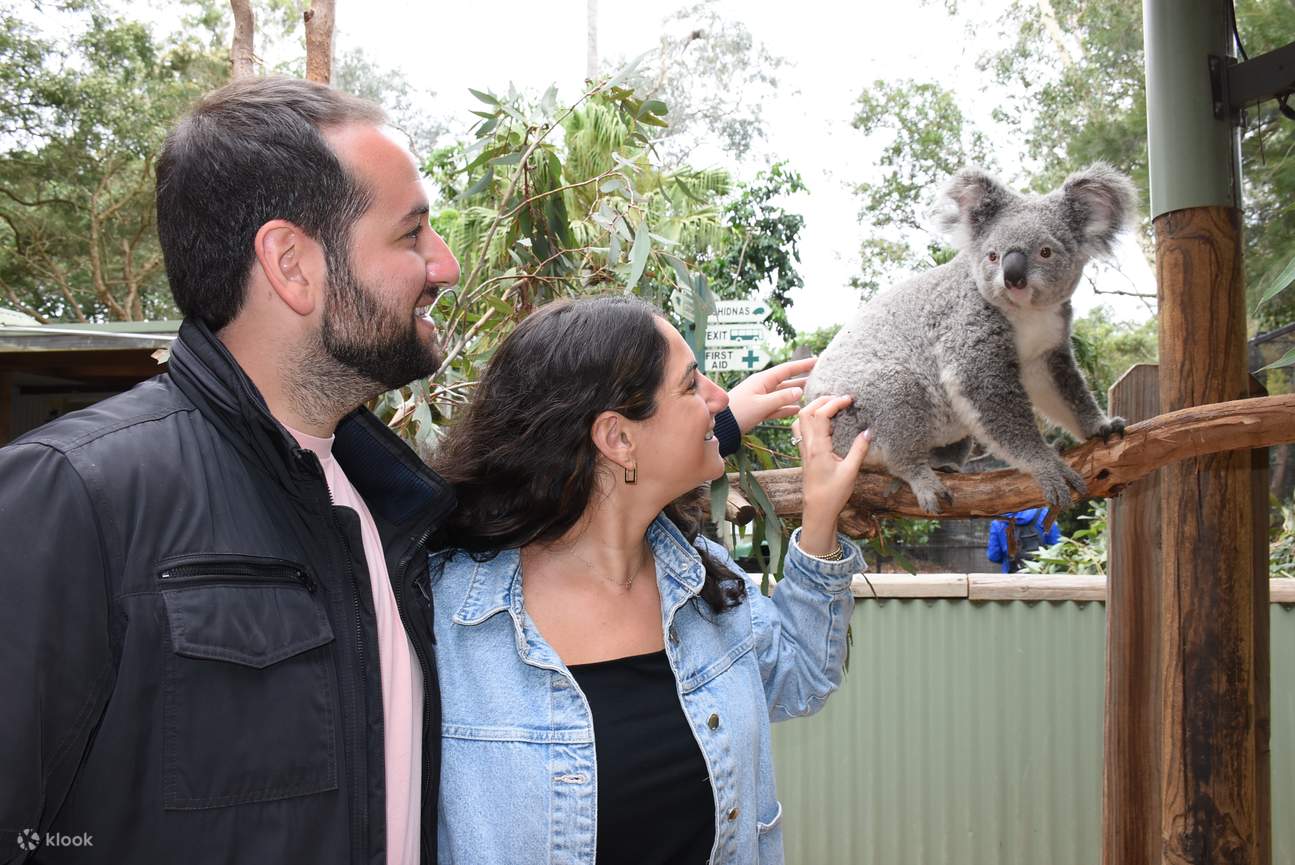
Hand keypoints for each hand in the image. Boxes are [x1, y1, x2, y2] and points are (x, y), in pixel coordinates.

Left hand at [726, 356, 815, 432]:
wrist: (722, 425)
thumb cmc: (739, 411)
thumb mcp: (762, 404)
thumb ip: (781, 398)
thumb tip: (799, 391)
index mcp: (763, 380)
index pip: (786, 369)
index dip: (802, 365)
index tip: (816, 360)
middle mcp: (763, 386)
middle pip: (786, 381)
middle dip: (802, 378)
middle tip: (818, 376)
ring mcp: (760, 398)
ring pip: (782, 394)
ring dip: (796, 394)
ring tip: (812, 391)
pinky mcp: (758, 409)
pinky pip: (776, 406)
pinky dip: (787, 408)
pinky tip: (797, 409)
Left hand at [792, 395, 871, 555]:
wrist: (817, 511)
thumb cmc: (833, 494)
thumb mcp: (851, 472)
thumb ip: (859, 450)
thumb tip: (868, 431)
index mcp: (818, 448)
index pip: (820, 415)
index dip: (833, 403)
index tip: (848, 399)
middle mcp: (807, 446)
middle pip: (805, 412)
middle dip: (822, 400)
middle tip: (840, 399)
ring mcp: (803, 449)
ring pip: (800, 420)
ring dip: (814, 408)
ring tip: (832, 406)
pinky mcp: (804, 454)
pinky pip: (802, 429)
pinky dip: (811, 419)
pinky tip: (825, 422)